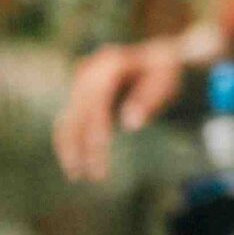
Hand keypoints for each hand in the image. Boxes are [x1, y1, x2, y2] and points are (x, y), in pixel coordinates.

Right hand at [52, 37, 186, 181]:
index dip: (96, 132)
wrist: (158, 57)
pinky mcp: (79, 95)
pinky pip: (67, 122)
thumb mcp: (166, 79)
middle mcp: (90, 71)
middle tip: (95, 176)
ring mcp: (81, 82)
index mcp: (110, 64)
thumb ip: (150, 98)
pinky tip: (76, 164)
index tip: (101, 156)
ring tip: (77, 175)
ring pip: (67, 119)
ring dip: (69, 148)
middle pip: (78, 113)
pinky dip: (68, 142)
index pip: (96, 103)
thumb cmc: (166, 71)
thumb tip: (130, 123)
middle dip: (81, 146)